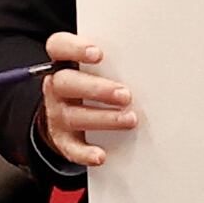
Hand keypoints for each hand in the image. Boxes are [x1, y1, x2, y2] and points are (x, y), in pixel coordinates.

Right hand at [33, 33, 136, 166]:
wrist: (70, 119)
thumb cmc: (93, 86)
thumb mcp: (99, 70)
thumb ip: (113, 63)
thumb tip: (147, 62)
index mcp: (64, 63)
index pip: (58, 47)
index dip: (74, 48)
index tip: (98, 54)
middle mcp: (57, 87)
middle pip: (66, 83)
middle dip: (97, 89)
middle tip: (125, 95)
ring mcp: (58, 113)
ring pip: (73, 115)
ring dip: (104, 118)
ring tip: (129, 119)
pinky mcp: (63, 139)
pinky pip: (71, 148)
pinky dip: (86, 153)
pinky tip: (100, 155)